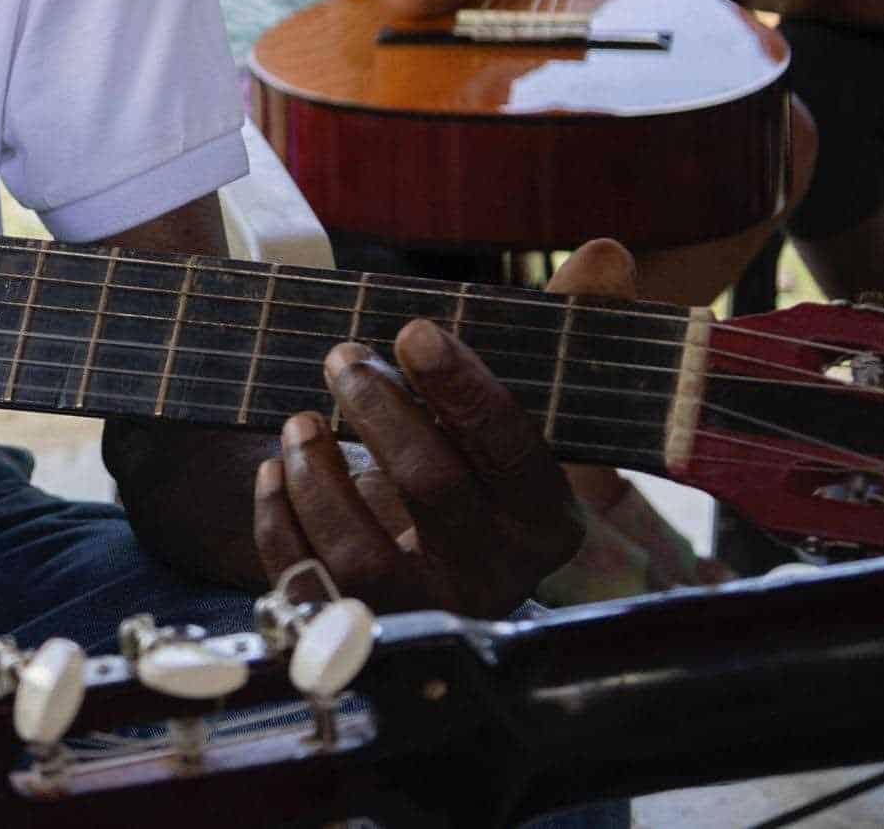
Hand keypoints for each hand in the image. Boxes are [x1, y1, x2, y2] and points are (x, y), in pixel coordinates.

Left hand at [252, 240, 636, 616]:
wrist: (420, 556)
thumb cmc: (473, 459)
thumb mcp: (519, 398)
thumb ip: (561, 325)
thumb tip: (608, 252)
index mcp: (547, 521)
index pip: (515, 452)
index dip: (463, 389)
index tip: (413, 331)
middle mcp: (495, 578)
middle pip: (435, 488)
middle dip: (380, 410)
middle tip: (343, 356)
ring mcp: (423, 613)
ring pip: (363, 552)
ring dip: (320, 473)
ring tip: (299, 419)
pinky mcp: (354, 630)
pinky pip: (305, 582)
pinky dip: (281, 521)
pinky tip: (275, 471)